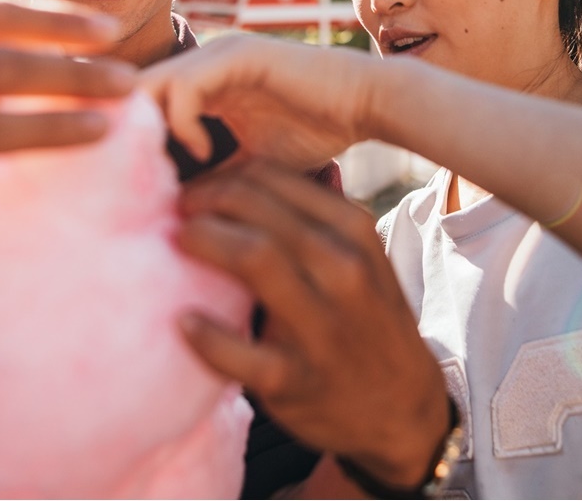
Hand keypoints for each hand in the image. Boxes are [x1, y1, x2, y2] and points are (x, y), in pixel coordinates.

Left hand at [138, 35, 383, 169]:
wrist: (365, 105)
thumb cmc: (315, 132)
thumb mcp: (250, 165)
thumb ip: (214, 178)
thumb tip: (174, 213)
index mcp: (203, 81)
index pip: (141, 100)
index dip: (126, 135)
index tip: (130, 180)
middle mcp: (203, 62)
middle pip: (132, 89)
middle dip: (125, 132)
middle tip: (131, 177)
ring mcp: (218, 54)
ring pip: (150, 85)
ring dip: (149, 131)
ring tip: (164, 168)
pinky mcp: (236, 57)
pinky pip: (185, 88)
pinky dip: (183, 123)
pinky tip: (202, 150)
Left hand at [176, 162, 452, 488]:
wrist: (403, 409)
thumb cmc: (368, 323)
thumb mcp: (364, 259)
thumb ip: (318, 217)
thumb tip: (256, 171)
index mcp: (356, 234)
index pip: (278, 180)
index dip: (227, 175)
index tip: (203, 187)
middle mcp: (344, 272)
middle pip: (258, 210)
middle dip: (207, 200)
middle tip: (180, 208)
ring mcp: (321, 326)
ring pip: (253, 258)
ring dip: (203, 240)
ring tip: (179, 241)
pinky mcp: (292, 379)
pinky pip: (237, 349)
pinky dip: (205, 333)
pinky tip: (183, 320)